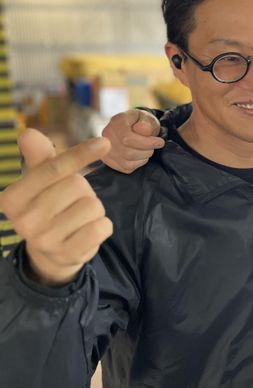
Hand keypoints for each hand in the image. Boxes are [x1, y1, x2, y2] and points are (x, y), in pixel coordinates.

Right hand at [0, 129, 112, 285]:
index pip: (53, 169)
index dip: (81, 153)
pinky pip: (101, 228)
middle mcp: (23, 221)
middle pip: (77, 186)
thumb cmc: (48, 205)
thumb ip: (39, 157)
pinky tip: (87, 232)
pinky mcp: (67, 255)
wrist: (50, 252)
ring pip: (92, 206)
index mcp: (12, 198)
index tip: (104, 143)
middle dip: (84, 190)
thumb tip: (28, 133)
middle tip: (72, 202)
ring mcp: (44, 241)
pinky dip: (103, 226)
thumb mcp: (40, 181)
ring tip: (78, 219)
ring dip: (95, 209)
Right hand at [101, 109, 163, 173]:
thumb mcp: (148, 118)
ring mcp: (105, 148)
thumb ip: (147, 122)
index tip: (160, 142)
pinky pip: (126, 168)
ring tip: (147, 149)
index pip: (127, 138)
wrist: (135, 128)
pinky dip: (138, 163)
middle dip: (147, 151)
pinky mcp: (109, 160)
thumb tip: (142, 129)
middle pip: (128, 153)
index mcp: (117, 121)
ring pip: (127, 163)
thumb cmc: (143, 123)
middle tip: (154, 145)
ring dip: (143, 157)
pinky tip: (140, 155)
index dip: (147, 143)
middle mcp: (107, 134)